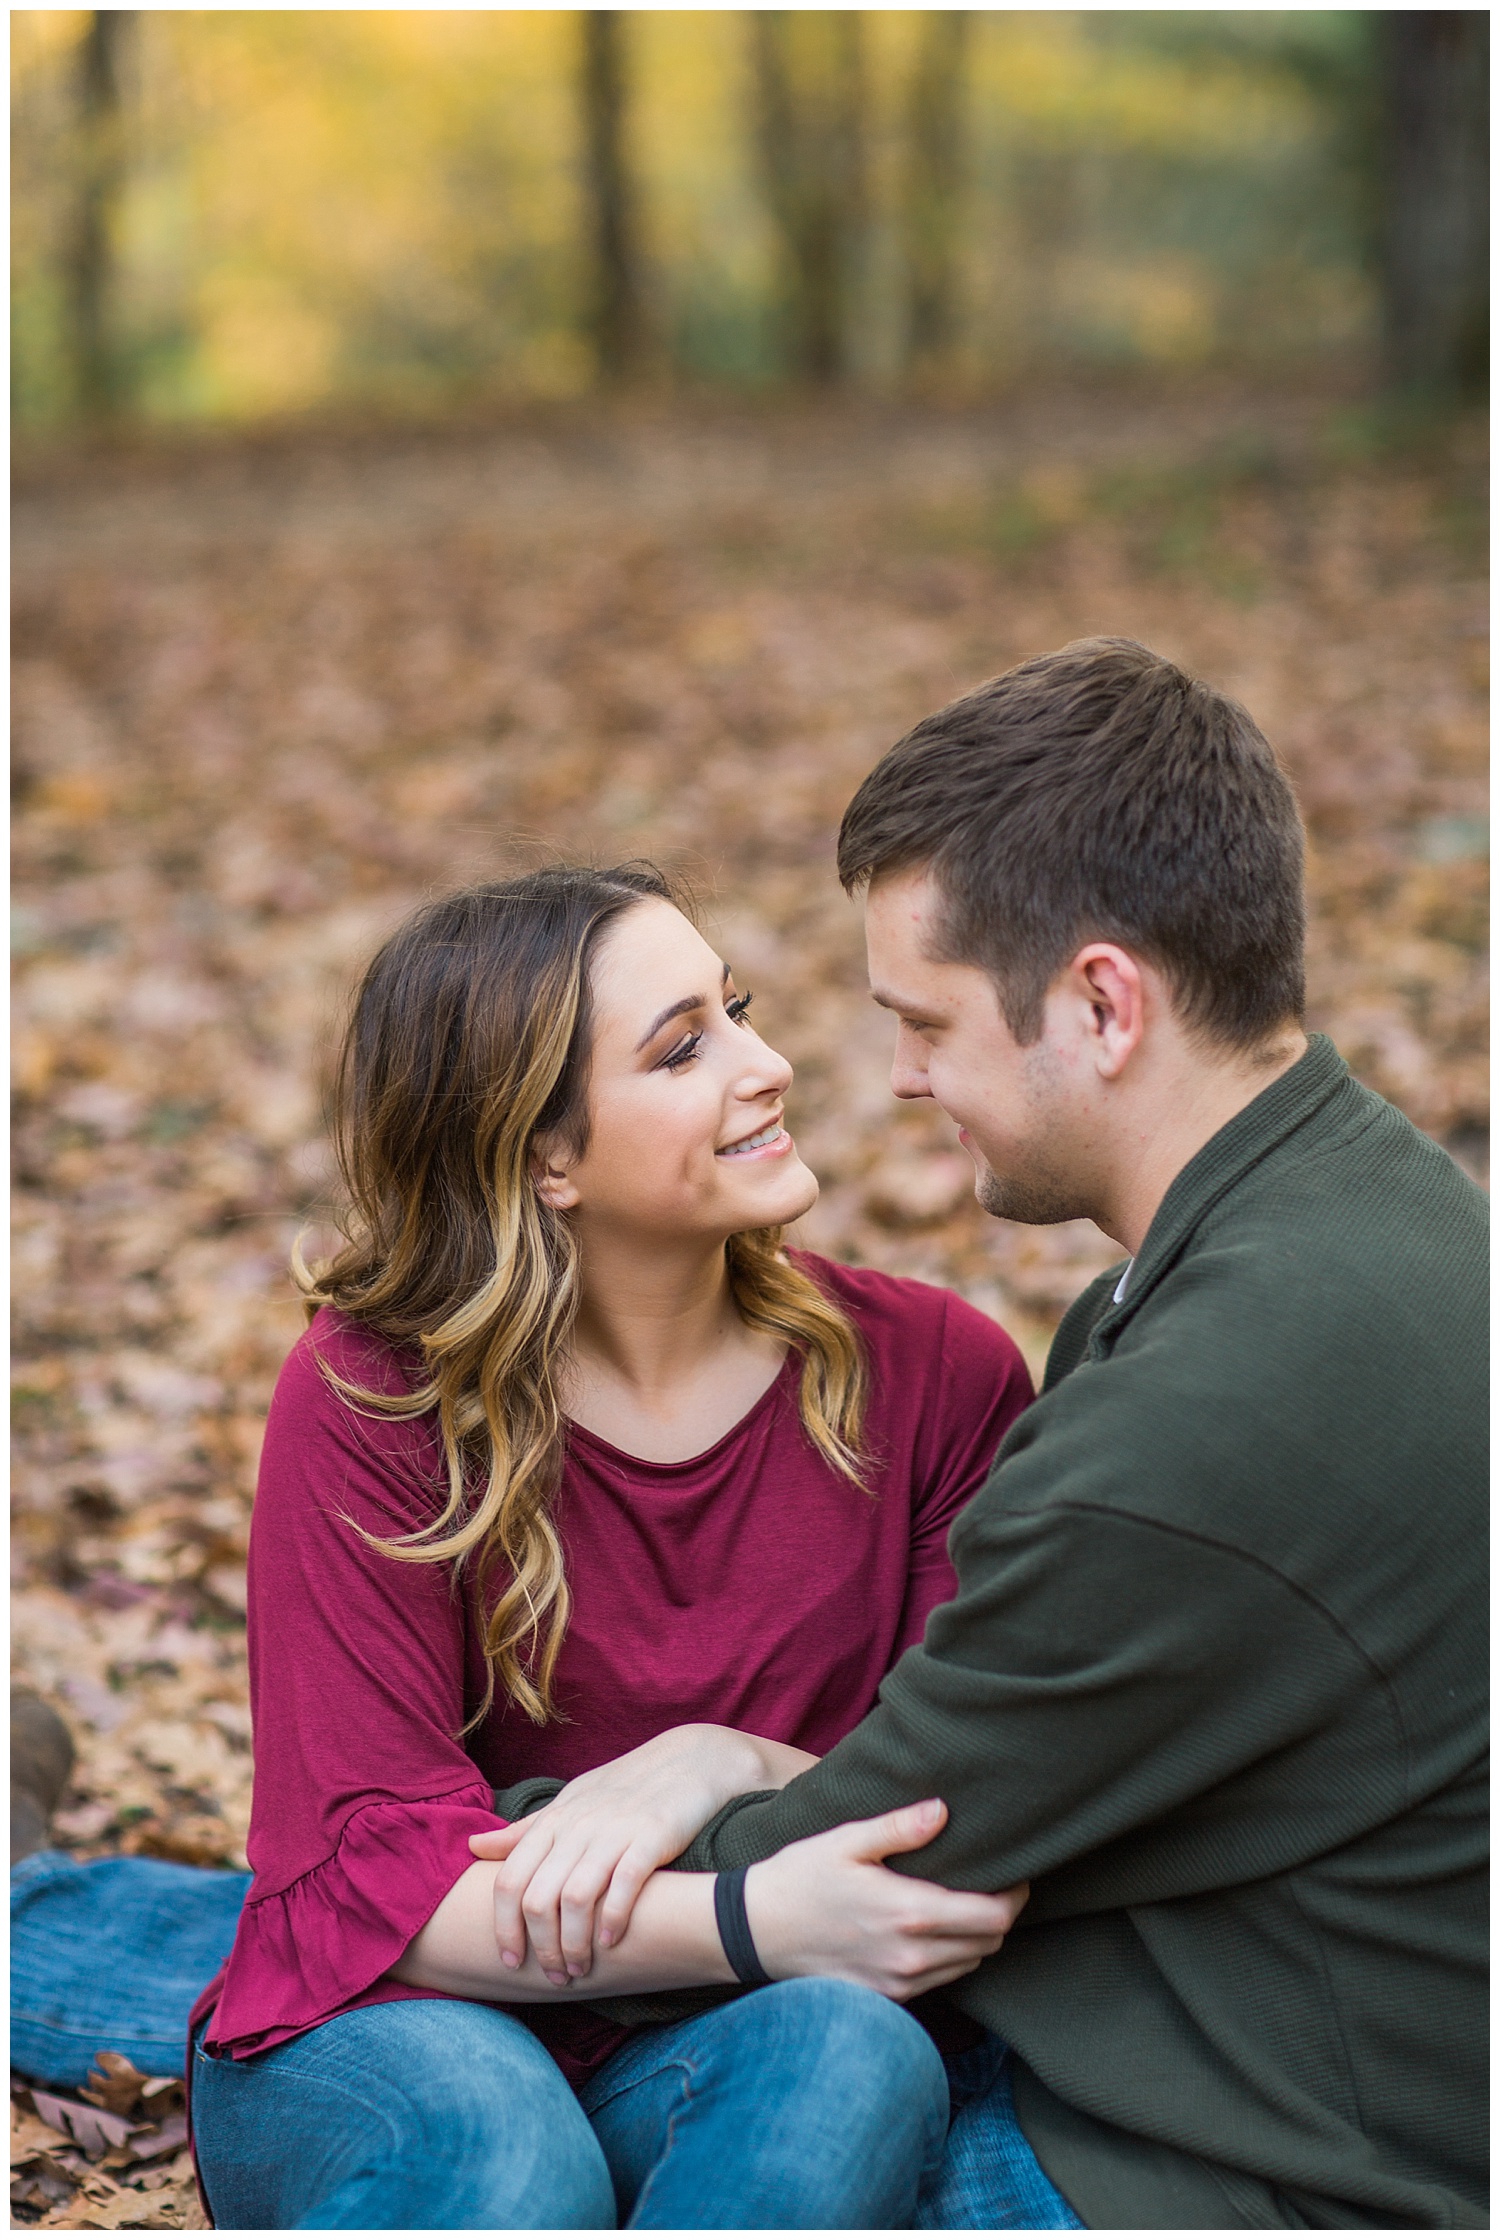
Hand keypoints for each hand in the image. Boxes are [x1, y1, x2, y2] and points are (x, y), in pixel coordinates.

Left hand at [468, 1725, 817, 1984]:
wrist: (690, 1760)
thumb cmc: (622, 1790)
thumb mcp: (570, 1804)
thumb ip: (525, 1831)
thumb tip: (473, 1846)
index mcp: (554, 1820)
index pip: (511, 1880)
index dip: (504, 1927)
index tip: (511, 1960)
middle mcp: (578, 1826)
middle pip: (539, 1898)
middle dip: (540, 1947)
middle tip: (551, 1976)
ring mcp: (614, 1830)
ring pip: (576, 1897)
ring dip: (573, 1944)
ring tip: (578, 1969)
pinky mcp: (652, 1836)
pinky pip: (625, 1883)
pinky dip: (613, 1918)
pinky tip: (611, 1942)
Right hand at [744, 1798, 1027, 2001]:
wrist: (755, 1932)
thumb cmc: (800, 1878)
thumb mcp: (846, 1841)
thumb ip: (899, 1828)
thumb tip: (943, 1811)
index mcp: (910, 1913)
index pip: (994, 1917)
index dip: (1015, 1896)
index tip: (1014, 1872)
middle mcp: (912, 1957)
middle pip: (989, 1944)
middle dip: (1000, 1915)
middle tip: (993, 1883)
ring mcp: (900, 1985)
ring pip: (968, 1965)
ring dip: (976, 1938)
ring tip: (964, 1904)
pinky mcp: (887, 1999)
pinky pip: (939, 1982)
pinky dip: (949, 1957)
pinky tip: (931, 1931)